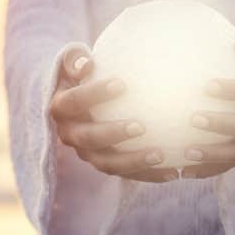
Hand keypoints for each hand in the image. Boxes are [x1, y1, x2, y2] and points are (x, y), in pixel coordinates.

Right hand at [49, 48, 173, 181]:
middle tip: (141, 126)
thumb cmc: (86, 73)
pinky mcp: (105, 166)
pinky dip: (149, 175)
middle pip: (89, 138)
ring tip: (161, 155)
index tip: (121, 84)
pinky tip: (173, 172)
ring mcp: (87, 154)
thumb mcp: (75, 61)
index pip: (74, 101)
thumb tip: (86, 63)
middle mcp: (70, 134)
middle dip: (113, 133)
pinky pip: (127, 174)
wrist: (83, 102)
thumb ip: (76, 59)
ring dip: (133, 161)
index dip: (94, 94)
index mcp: (61, 108)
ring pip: (107, 163)